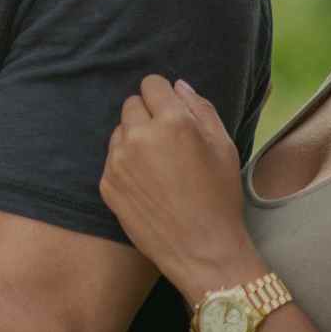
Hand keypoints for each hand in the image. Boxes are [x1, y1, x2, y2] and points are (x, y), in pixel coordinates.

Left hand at [100, 75, 256, 296]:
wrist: (201, 248)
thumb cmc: (220, 196)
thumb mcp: (224, 146)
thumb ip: (200, 108)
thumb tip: (177, 85)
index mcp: (172, 123)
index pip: (151, 84)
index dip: (163, 95)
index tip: (172, 110)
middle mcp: (139, 136)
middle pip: (132, 104)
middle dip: (148, 114)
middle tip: (169, 140)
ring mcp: (118, 161)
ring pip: (119, 130)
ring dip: (134, 137)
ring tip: (160, 164)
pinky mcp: (106, 182)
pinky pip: (112, 158)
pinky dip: (126, 163)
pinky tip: (148, 182)